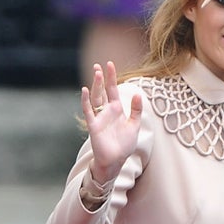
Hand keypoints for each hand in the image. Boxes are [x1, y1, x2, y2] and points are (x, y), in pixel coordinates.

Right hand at [82, 61, 142, 183]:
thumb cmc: (124, 144)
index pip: (113, 90)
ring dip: (96, 85)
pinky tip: (85, 90)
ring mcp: (99, 117)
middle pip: (102, 91)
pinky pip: (88, 111)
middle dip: (101, 78)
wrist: (116, 160)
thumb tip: (138, 94)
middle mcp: (106, 111)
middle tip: (98, 65)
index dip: (111, 77)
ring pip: (96, 98)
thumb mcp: (134, 125)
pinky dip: (86, 101)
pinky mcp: (93, 125)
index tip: (109, 64)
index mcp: (117, 109)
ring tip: (96, 73)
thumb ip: (136, 110)